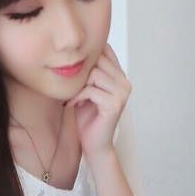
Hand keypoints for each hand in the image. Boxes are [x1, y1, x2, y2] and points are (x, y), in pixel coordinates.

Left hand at [66, 43, 130, 158]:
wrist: (94, 145)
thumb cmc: (88, 118)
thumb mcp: (87, 90)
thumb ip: (88, 72)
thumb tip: (73, 51)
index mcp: (120, 77)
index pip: (105, 50)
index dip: (87, 56)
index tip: (74, 72)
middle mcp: (124, 83)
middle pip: (98, 60)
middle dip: (80, 73)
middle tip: (70, 88)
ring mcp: (122, 93)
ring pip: (93, 74)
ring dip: (77, 86)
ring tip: (72, 97)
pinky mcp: (114, 104)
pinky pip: (90, 90)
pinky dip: (77, 97)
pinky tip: (73, 105)